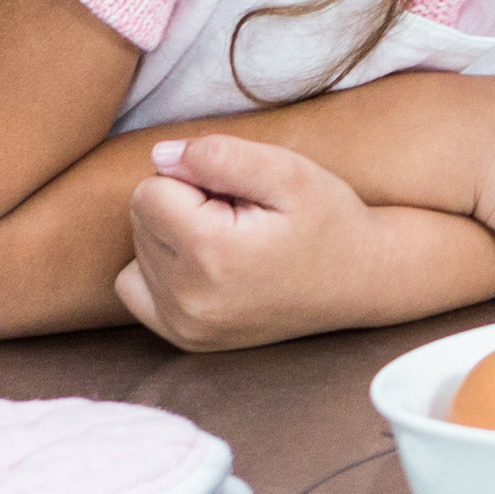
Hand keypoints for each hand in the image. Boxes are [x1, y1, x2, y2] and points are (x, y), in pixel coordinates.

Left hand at [113, 130, 376, 351]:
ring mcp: (186, 326)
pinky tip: (203, 264)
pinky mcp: (185, 339)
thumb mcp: (288, 171)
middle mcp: (190, 299)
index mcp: (212, 254)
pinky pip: (133, 287)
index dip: (193, 179)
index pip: (149, 192)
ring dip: (174, 235)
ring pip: (138, 250)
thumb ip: (219, 154)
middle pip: (140, 221)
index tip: (237, 193)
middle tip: (239, 215)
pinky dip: (159, 269)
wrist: (361, 281)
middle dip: (182, 206)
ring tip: (231, 239)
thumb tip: (160, 158)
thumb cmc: (328, 219)